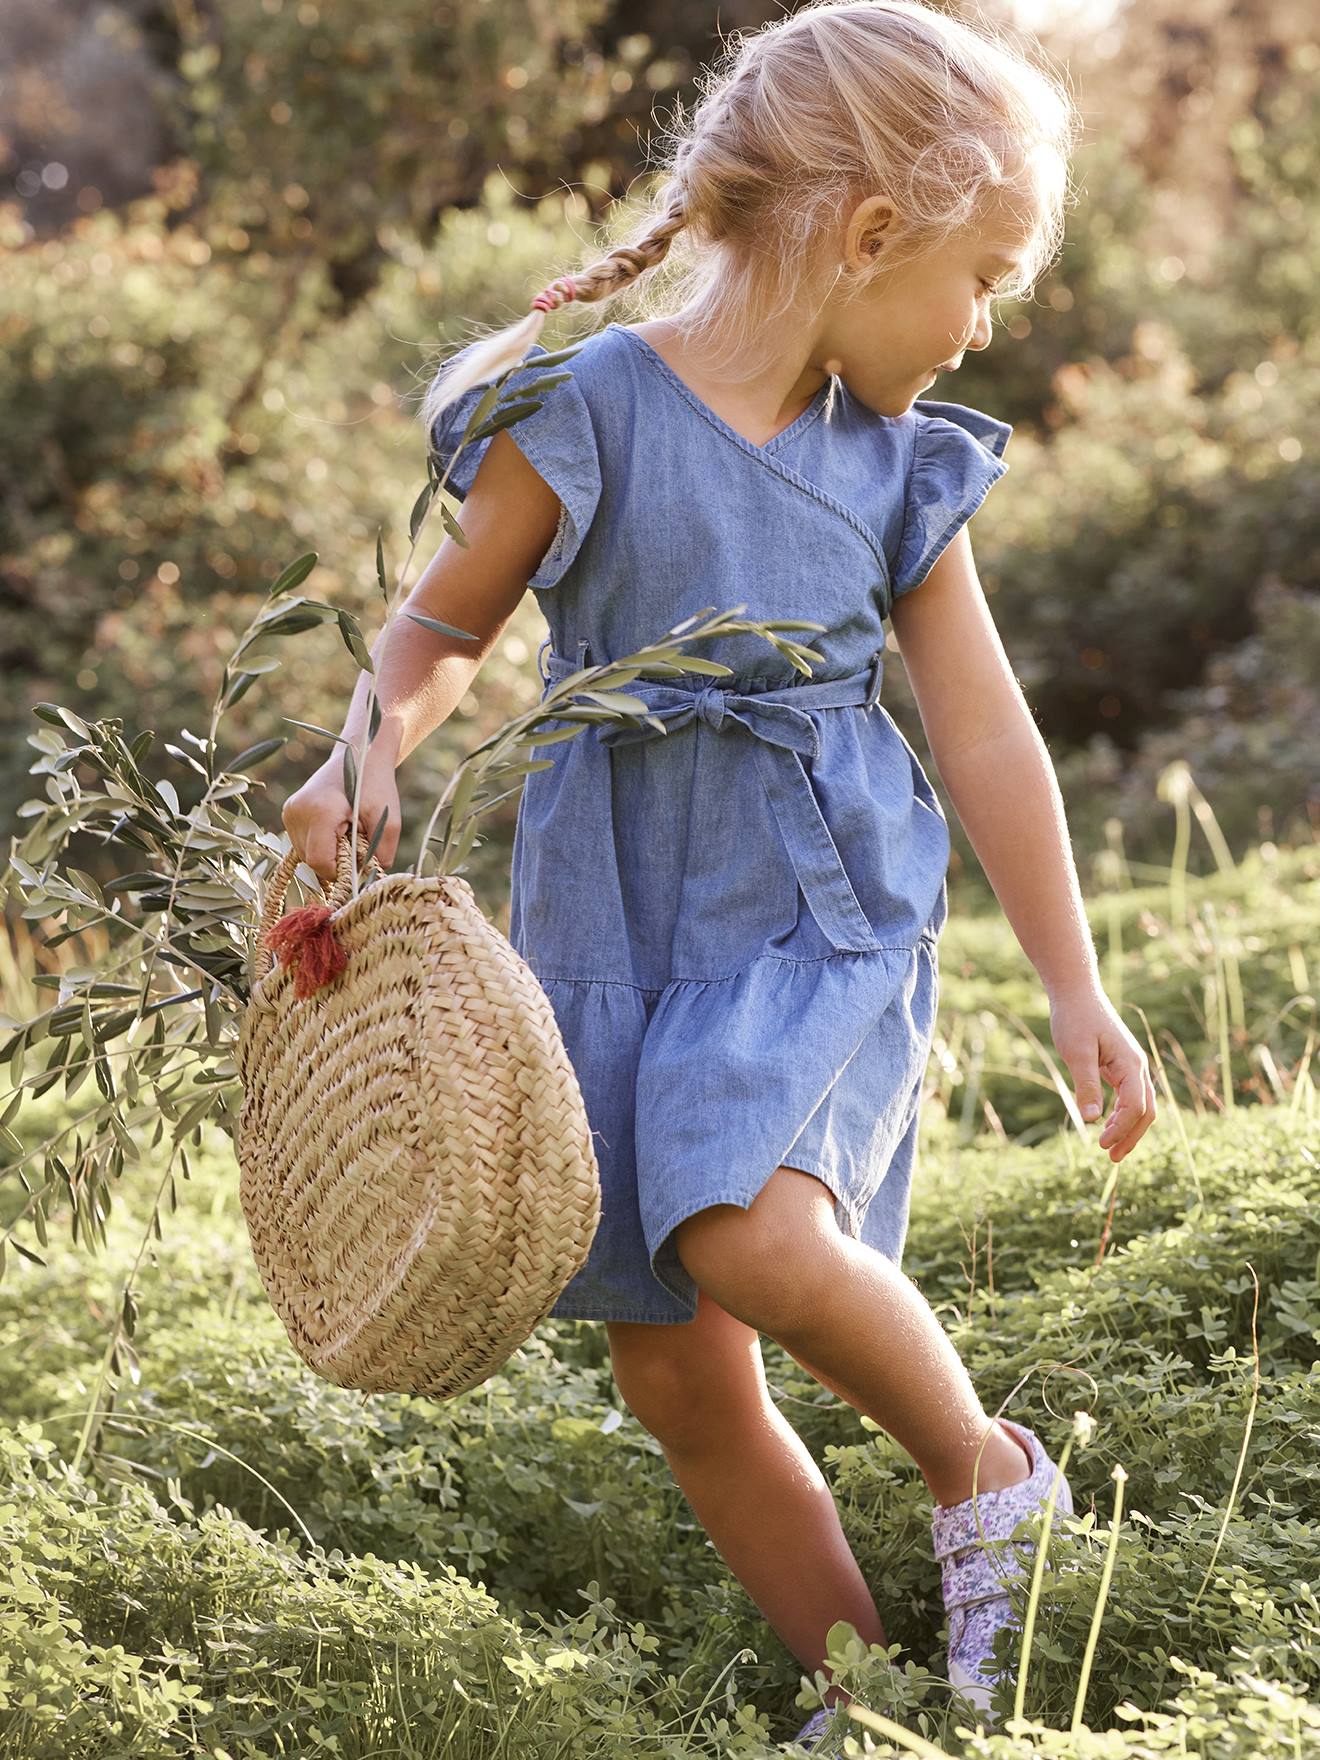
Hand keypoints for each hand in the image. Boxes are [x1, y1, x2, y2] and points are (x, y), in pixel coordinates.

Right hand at [281, 754, 401, 884]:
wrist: (360, 754)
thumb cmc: (376, 785)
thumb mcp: (388, 821)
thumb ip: (381, 854)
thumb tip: (369, 881)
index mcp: (319, 812)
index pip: (320, 862)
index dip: (340, 871)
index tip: (358, 862)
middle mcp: (297, 812)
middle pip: (312, 861)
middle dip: (336, 861)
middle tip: (356, 842)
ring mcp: (290, 811)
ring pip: (305, 854)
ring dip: (328, 852)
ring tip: (346, 831)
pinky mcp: (289, 812)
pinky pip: (303, 842)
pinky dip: (320, 843)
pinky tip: (336, 828)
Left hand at [1048, 984, 1156, 1161]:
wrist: (1076, 992)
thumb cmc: (1075, 1019)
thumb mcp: (1077, 1053)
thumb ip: (1086, 1085)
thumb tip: (1092, 1120)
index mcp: (1130, 1063)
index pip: (1134, 1106)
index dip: (1121, 1128)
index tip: (1100, 1144)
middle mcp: (1136, 1066)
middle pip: (1145, 1110)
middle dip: (1131, 1136)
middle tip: (1111, 1158)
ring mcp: (1130, 1066)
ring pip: (1139, 1105)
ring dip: (1128, 1128)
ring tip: (1110, 1149)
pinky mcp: (1119, 1065)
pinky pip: (1128, 1096)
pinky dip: (1121, 1114)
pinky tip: (1106, 1124)